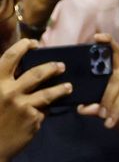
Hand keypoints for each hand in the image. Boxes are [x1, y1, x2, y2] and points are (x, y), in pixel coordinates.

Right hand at [0, 38, 69, 161]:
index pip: (9, 57)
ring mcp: (22, 105)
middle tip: (61, 66)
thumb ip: (6, 83)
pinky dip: (46, 109)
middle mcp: (9, 91)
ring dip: (61, 88)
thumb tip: (23, 71)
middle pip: (35, 74)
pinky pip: (45, 110)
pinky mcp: (33, 118)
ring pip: (48, 93)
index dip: (22, 46)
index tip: (33, 43)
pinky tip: (48, 110)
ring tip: (69, 87)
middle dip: (51, 68)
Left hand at [76, 34, 118, 149]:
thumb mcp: (110, 113)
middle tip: (103, 115)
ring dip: (117, 107)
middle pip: (117, 77)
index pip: (116, 54)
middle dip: (107, 97)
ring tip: (112, 121)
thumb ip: (97, 108)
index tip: (97, 38)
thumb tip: (82, 108)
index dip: (108, 44)